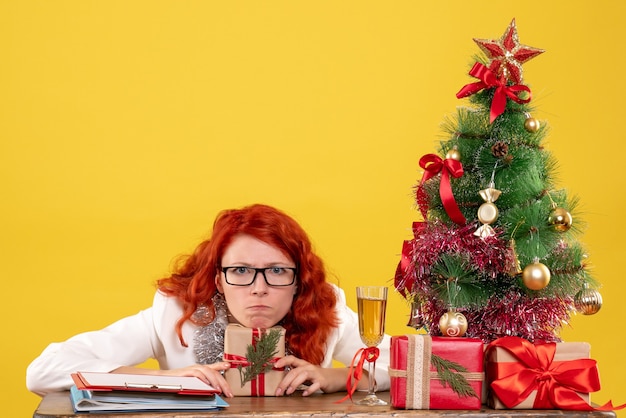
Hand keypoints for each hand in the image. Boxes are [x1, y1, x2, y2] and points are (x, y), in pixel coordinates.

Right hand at [112, 362, 233, 397]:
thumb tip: (208, 390)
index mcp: (194, 371)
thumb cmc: (168, 384)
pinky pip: (198, 373)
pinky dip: (206, 378)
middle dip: (223, 381)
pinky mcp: (184, 373)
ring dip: (217, 381)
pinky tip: (211, 385)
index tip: (229, 366)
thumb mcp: (186, 384)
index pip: (210, 367)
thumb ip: (196, 384)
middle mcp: (193, 368)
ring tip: (223, 391)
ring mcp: (189, 370)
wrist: (154, 381)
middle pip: (212, 371)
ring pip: (208, 372)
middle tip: (230, 392)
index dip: (220, 366)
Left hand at [273, 355, 350, 396]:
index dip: (283, 360)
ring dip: (294, 384)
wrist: (334, 378)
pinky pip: (315, 385)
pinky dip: (309, 390)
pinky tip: (304, 394)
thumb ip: (294, 374)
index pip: (291, 358)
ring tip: (288, 392)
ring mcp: (315, 373)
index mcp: (303, 364)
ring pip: (303, 375)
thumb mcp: (304, 373)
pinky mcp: (322, 381)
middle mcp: (308, 367)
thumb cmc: (315, 376)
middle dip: (284, 382)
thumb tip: (279, 380)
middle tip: (278, 392)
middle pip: (294, 371)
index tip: (275, 365)